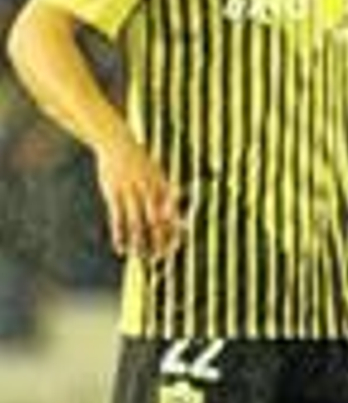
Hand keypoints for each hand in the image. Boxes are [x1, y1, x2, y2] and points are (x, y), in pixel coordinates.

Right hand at [95, 133, 180, 260]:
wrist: (117, 143)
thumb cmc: (141, 164)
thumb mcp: (158, 176)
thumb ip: (169, 197)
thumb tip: (180, 221)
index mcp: (162, 186)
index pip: (172, 215)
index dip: (174, 232)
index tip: (174, 248)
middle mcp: (148, 190)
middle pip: (156, 222)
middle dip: (158, 241)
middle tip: (159, 259)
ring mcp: (130, 191)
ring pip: (136, 223)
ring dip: (138, 242)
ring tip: (140, 257)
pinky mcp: (113, 193)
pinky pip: (117, 218)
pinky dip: (119, 235)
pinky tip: (120, 248)